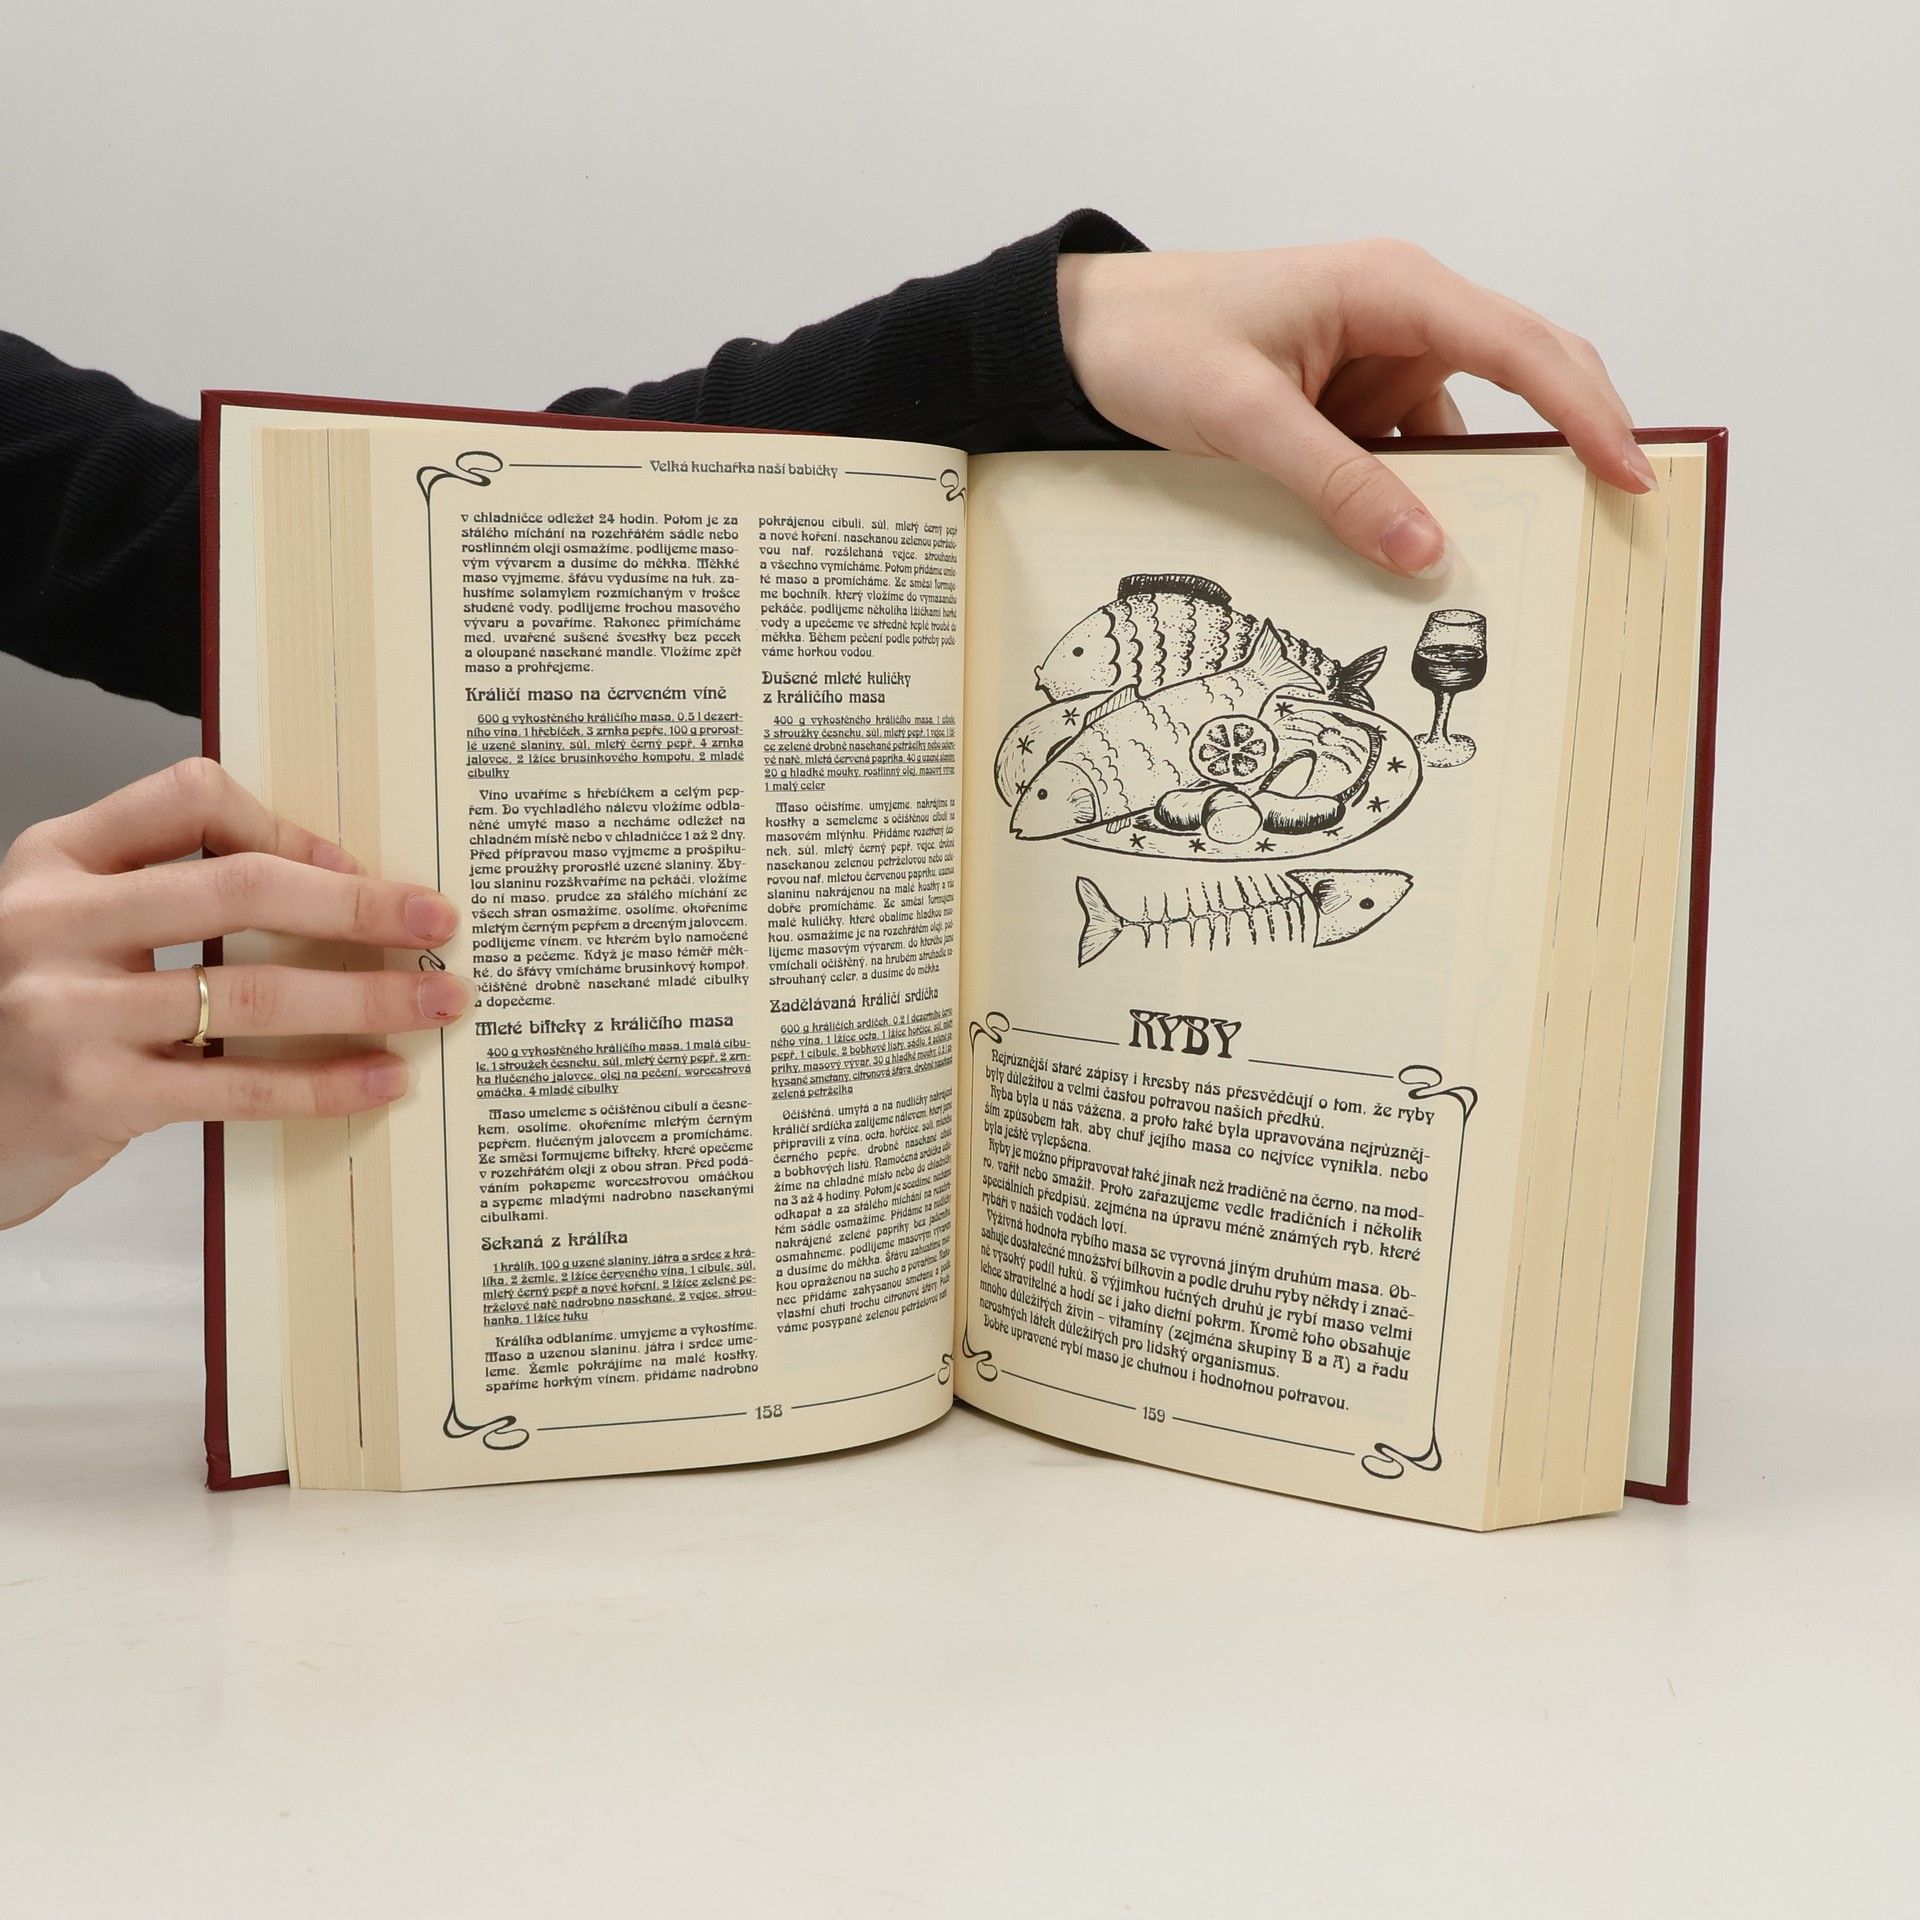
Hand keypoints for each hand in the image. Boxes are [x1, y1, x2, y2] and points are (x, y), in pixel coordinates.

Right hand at [0, 757, 467, 1229]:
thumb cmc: (30, 1019)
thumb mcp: (72, 927)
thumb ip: (167, 894)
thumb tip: (336, 887)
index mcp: (57, 859)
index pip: (189, 798)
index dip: (288, 826)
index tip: (356, 866)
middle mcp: (53, 922)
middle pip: (239, 888)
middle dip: (358, 905)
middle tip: (439, 922)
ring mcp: (69, 1011)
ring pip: (254, 992)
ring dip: (365, 998)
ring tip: (438, 1003)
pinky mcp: (95, 1096)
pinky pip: (238, 1085)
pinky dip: (323, 1083)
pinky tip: (382, 1079)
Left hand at [1057, 237, 1654, 577]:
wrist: (1082, 338)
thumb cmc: (1155, 341)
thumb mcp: (1244, 417)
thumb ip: (1337, 483)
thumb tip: (1423, 553)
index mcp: (1393, 288)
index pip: (1520, 348)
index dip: (1585, 412)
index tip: (1628, 472)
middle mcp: (1402, 318)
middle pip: (1520, 378)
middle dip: (1569, 444)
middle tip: (1612, 520)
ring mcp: (1377, 365)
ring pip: (1462, 436)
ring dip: (1484, 495)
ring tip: (1520, 565)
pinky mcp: (1350, 406)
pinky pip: (1408, 461)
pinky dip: (1418, 508)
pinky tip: (1420, 563)